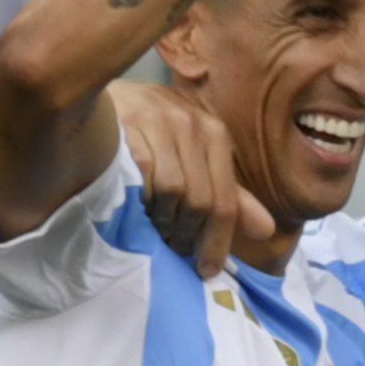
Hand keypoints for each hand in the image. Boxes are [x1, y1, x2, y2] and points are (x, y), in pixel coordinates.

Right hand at [109, 82, 272, 275]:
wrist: (99, 96)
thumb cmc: (152, 133)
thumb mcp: (195, 158)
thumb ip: (228, 194)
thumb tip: (266, 230)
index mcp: (216, 135)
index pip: (226, 201)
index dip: (218, 241)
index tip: (207, 269)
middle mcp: (192, 124)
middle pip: (200, 200)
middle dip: (189, 235)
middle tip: (176, 249)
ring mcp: (158, 122)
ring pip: (172, 192)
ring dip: (163, 222)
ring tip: (155, 231)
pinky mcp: (126, 124)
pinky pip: (142, 177)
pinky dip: (141, 202)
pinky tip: (135, 210)